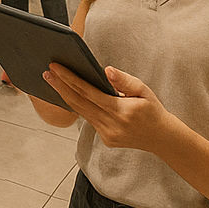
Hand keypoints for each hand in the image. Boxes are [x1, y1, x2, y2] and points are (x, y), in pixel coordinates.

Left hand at [43, 64, 175, 151]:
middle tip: (46, 72)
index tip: (55, 67)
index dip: (69, 79)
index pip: (88, 92)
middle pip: (79, 103)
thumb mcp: (144, 91)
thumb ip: (124, 80)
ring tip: (52, 80)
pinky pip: (89, 119)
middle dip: (60, 86)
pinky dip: (79, 106)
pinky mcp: (106, 139)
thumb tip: (105, 70)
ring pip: (81, 112)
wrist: (162, 138)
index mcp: (121, 111)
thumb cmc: (152, 109)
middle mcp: (112, 125)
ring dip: (65, 95)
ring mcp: (107, 135)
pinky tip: (69, 94)